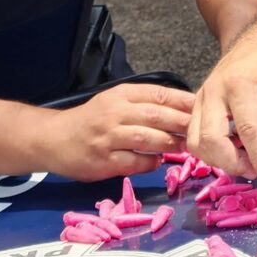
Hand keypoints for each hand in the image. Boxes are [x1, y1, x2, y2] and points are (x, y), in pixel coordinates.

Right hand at [46, 82, 193, 181]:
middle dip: (183, 123)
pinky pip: (134, 162)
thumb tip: (184, 110)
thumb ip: (144, 104)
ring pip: (148, 138)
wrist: (53, 138)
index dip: (184, 101)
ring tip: (185, 148)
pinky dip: (150, 163)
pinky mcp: (103, 161)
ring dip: (170, 144)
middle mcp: (114, 113)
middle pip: (157, 115)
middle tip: (202, 131)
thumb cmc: (91, 120)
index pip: (159, 93)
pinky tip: (158, 162)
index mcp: (121, 95)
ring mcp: (108, 137)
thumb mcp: (115, 102)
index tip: (203, 108)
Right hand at [188, 18, 256, 184]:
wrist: (255, 46)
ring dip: (220, 161)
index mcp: (240, 84)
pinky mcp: (194, 107)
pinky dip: (212, 152)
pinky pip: (194, 138)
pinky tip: (232, 150)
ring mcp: (199, 99)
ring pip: (197, 143)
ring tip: (246, 160)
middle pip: (211, 139)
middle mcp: (213, 91)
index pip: (247, 129)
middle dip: (233, 163)